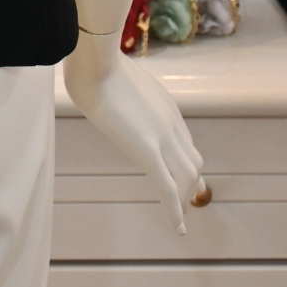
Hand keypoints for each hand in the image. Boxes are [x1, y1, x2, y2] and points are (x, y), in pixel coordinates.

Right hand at [63, 30, 206, 234]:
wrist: (94, 58)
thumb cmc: (94, 61)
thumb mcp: (114, 74)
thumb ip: (118, 85)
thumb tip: (99, 81)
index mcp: (164, 105)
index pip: (183, 138)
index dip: (184, 158)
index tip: (182, 171)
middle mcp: (171, 123)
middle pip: (192, 160)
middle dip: (191, 183)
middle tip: (187, 201)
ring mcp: (162, 136)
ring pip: (187, 177)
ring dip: (184, 198)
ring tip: (179, 218)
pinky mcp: (147, 150)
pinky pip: (168, 187)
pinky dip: (175, 211)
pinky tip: (178, 228)